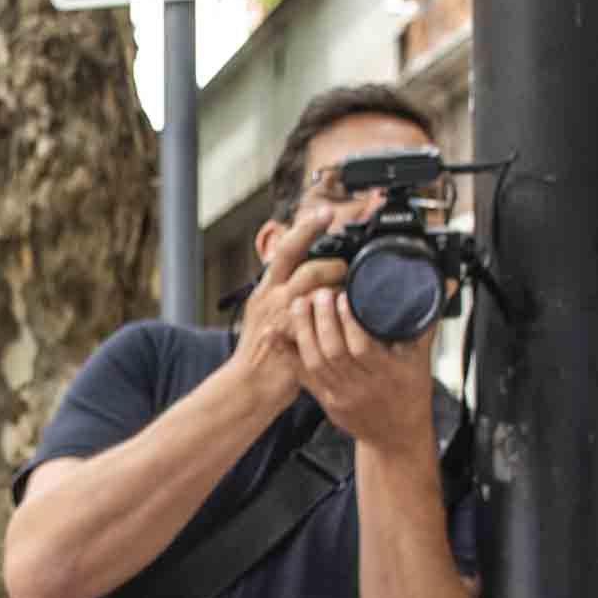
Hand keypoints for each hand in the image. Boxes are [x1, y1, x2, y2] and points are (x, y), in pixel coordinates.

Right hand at [231, 210, 348, 401]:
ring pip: (314, 288)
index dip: (306, 227)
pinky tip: (345, 319)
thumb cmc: (265, 353)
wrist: (248, 385)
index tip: (324, 212)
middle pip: (306, 264)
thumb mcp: (270, 315)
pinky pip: (317, 318)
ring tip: (348, 297)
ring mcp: (279, 315)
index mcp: (267, 287)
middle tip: (347, 271)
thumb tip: (314, 278)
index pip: (287, 247)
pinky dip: (335, 315)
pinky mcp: (290, 336)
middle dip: (333, 265)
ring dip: (336, 290)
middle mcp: (271, 296)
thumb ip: (287, 294)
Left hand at [290, 289, 437, 451]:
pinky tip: (280, 332)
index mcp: (388, 374)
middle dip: (323, 319)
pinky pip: (302, 376)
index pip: (363, 347)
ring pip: (315, 362)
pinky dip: (289, 353)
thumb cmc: (410, 395)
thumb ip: (426, 320)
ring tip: (300, 304)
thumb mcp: (422, 359)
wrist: (397, 436)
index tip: (343, 296)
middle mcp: (362, 387)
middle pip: (334, 352)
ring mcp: (341, 395)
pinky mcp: (325, 400)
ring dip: (304, 330)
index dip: (350, 322)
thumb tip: (443, 285)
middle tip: (319, 293)